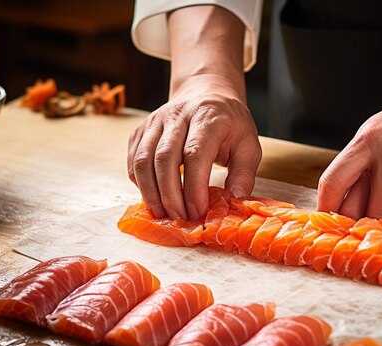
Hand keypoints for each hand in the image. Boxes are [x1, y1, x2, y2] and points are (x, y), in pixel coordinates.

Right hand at [128, 74, 260, 219]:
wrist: (207, 92)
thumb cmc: (229, 123)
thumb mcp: (249, 144)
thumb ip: (244, 173)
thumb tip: (234, 200)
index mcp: (208, 117)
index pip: (194, 154)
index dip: (194, 187)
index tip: (199, 211)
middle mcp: (177, 115)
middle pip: (164, 158)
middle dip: (170, 195)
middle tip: (181, 218)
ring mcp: (155, 121)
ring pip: (142, 160)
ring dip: (151, 192)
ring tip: (164, 214)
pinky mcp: (141, 130)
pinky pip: (133, 160)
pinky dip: (141, 183)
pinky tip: (155, 197)